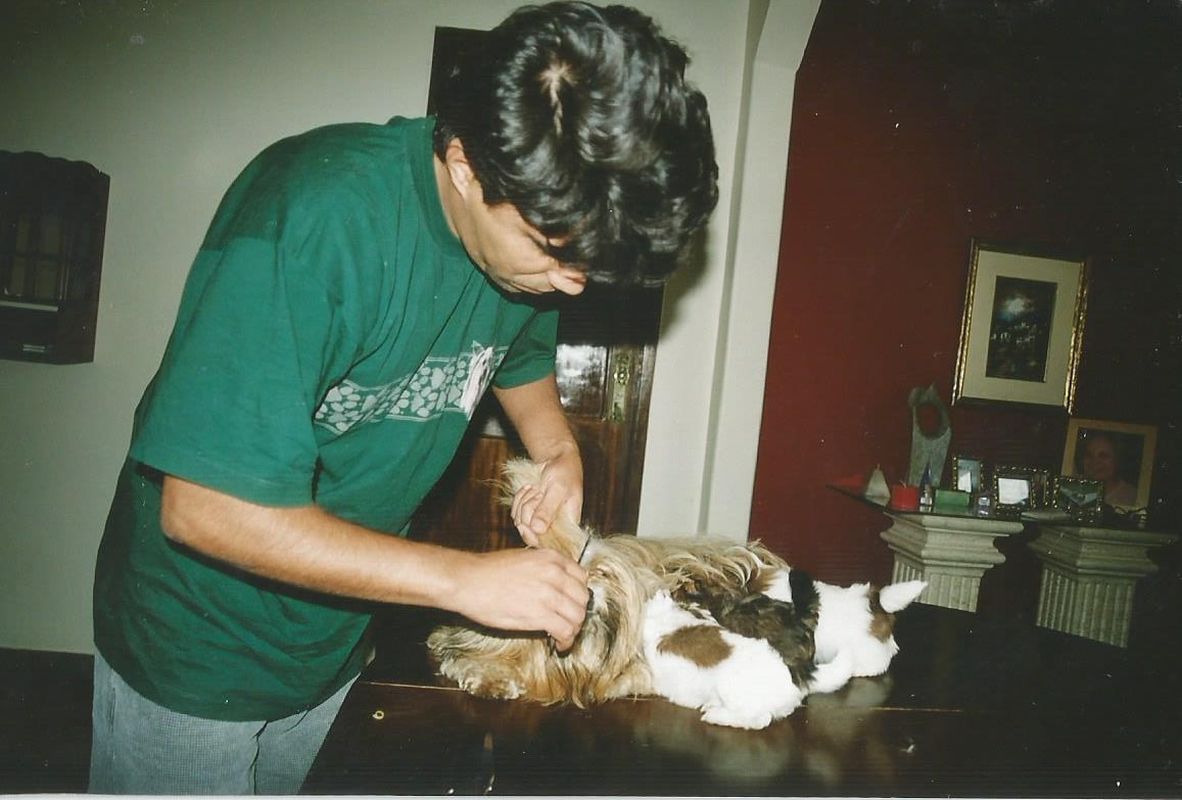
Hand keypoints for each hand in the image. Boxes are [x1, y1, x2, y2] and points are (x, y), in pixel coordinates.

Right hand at [450, 547, 588, 649]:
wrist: (468, 581)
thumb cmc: (488, 571)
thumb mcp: (524, 558)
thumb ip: (544, 569)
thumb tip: (556, 587)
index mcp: (551, 558)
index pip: (582, 578)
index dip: (578, 594)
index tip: (571, 604)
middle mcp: (555, 574)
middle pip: (582, 598)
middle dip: (577, 613)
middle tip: (568, 622)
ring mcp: (549, 594)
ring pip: (578, 617)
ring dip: (573, 629)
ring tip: (564, 636)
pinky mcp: (540, 615)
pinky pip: (565, 631)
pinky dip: (566, 641)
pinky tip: (560, 644)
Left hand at [509, 451, 583, 546]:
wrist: (556, 459)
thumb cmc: (564, 472)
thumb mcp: (558, 489)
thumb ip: (548, 510)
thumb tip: (538, 530)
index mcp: (568, 526)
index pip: (550, 544)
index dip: (534, 537)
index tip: (525, 525)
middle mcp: (554, 527)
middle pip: (531, 535)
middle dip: (528, 513)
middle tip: (537, 494)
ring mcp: (541, 521)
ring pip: (521, 523)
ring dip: (524, 503)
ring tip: (536, 489)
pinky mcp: (530, 514)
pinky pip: (516, 514)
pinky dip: (519, 499)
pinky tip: (529, 489)